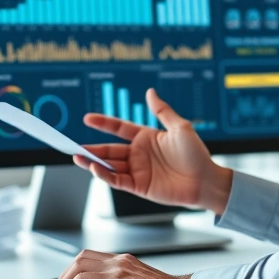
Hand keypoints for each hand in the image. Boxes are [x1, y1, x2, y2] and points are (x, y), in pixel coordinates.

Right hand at [76, 88, 232, 213]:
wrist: (205, 180)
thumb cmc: (197, 153)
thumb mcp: (179, 127)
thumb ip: (162, 111)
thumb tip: (150, 91)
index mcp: (146, 138)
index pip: (119, 128)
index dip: (104, 123)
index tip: (87, 118)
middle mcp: (139, 154)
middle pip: (110, 149)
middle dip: (92, 148)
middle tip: (73, 145)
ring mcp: (137, 171)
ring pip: (110, 165)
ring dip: (93, 162)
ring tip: (77, 157)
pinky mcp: (139, 186)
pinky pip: (117, 180)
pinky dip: (105, 175)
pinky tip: (95, 168)